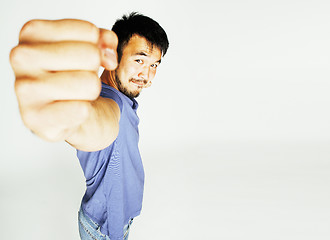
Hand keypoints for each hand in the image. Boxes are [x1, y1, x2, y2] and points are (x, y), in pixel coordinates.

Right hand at [10, 19, 117, 141]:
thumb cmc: (73, 76)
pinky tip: (69, 111)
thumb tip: (109, 57)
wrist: (64, 114)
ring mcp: (25, 88)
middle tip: (80, 79)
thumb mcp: (89, 48)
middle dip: (94, 71)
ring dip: (90, 93)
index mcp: (33, 32)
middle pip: (90, 56)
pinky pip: (81, 110)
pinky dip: (83, 112)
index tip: (88, 60)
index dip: (99, 48)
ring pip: (89, 83)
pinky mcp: (35, 118)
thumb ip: (103, 40)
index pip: (89, 31)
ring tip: (74, 95)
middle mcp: (22, 57)